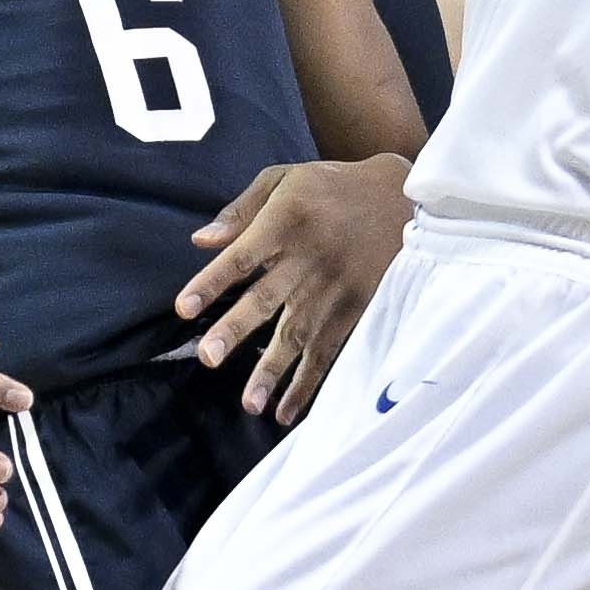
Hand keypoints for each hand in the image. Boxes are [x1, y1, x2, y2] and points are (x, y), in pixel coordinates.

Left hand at [176, 154, 408, 418]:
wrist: (406, 198)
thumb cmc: (333, 187)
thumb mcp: (286, 179)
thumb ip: (242, 210)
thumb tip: (200, 241)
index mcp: (287, 220)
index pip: (242, 255)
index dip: (212, 282)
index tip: (183, 309)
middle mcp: (310, 256)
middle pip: (268, 298)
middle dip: (237, 329)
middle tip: (209, 358)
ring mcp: (336, 286)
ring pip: (299, 333)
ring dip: (273, 371)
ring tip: (249, 404)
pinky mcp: (358, 307)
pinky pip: (329, 350)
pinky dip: (309, 383)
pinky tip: (286, 410)